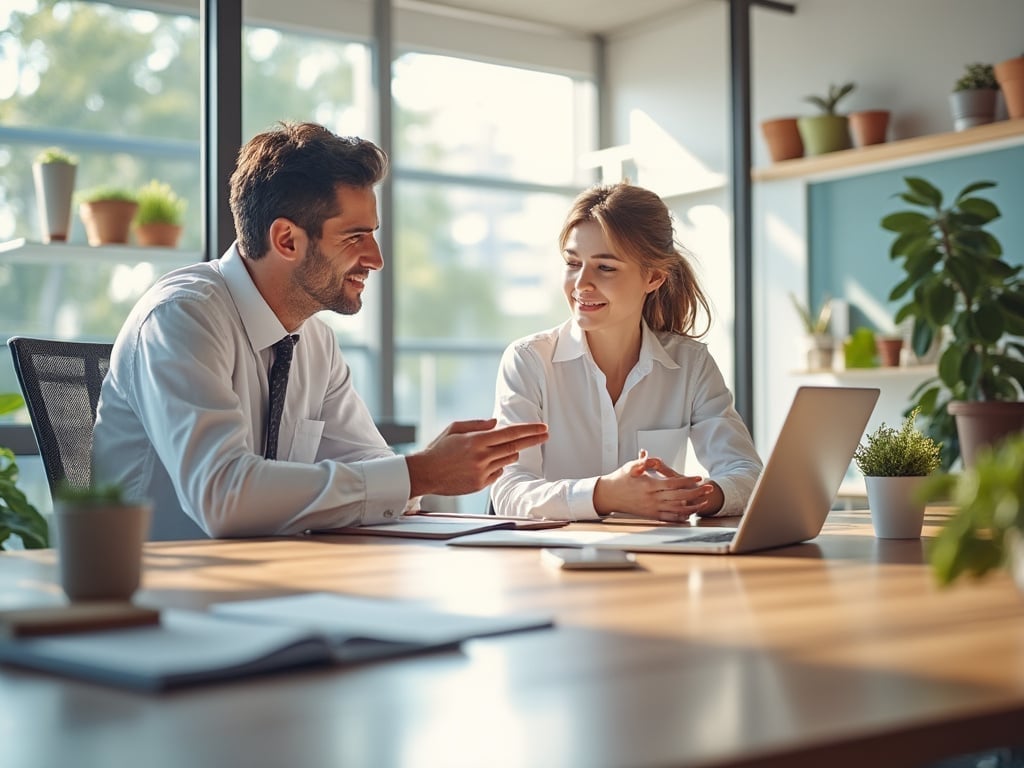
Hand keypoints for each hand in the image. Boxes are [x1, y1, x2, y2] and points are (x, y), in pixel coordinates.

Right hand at [406, 419, 547, 496]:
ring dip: (509, 453)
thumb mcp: (454, 428)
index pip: (510, 433)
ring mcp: (482, 472)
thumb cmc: (439, 448)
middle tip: (546, 435)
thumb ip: (477, 424)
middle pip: (515, 447)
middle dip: (533, 440)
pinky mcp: (480, 485)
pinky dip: (497, 466)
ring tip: (495, 450)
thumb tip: (496, 423)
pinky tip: (482, 464)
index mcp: (476, 440)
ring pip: (507, 460)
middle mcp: (482, 456)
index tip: (542, 428)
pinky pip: (498, 473)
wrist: (425, 473)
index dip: (529, 430)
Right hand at [593, 451, 723, 521]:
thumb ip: (642, 461)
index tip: (698, 477)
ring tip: (704, 501)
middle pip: (679, 496)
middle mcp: (652, 499)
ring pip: (677, 509)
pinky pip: (670, 517)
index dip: (687, 480)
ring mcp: (652, 508)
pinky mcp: (651, 515)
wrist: (608, 495)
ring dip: (693, 506)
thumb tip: (650, 456)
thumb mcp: (630, 466)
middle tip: (709, 488)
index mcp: (649, 486)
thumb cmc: (619, 479)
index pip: (673, 483)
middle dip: (696, 492)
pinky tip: (690, 513)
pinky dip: (682, 516)